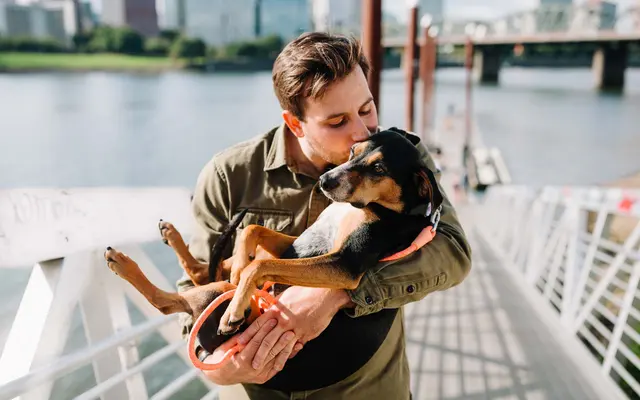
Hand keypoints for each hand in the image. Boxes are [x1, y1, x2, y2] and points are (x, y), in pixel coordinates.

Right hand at [201, 318, 297, 384]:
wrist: (222, 376)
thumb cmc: (222, 357)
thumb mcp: (225, 347)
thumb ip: (237, 338)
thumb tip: (249, 327)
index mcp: (241, 359)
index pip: (255, 342)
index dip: (264, 330)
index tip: (272, 319)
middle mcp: (252, 368)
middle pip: (268, 350)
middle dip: (279, 337)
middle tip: (288, 326)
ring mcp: (259, 374)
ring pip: (275, 358)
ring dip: (286, 346)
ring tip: (294, 335)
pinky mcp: (264, 377)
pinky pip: (277, 365)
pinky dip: (287, 356)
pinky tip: (296, 347)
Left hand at [237, 287, 353, 370]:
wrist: (325, 294)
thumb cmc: (305, 291)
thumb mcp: (287, 296)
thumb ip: (277, 307)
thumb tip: (268, 310)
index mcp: (277, 309)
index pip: (258, 324)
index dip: (248, 334)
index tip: (239, 344)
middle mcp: (284, 320)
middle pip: (267, 339)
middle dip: (257, 352)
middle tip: (249, 363)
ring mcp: (295, 328)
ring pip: (279, 346)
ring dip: (270, 359)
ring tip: (262, 369)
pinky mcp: (305, 334)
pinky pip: (293, 347)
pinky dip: (286, 356)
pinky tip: (281, 364)